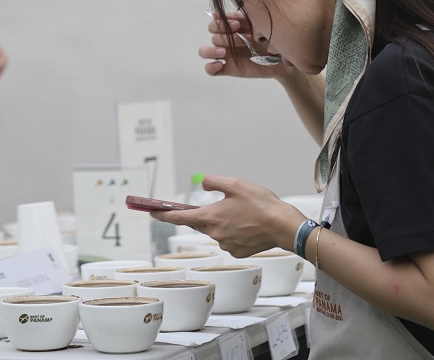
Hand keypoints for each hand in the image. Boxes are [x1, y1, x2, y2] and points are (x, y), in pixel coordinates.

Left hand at [150, 175, 305, 257]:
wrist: (283, 226)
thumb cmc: (261, 204)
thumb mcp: (236, 184)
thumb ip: (214, 181)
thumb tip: (202, 182)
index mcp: (211, 217)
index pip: (179, 218)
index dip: (163, 215)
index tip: (150, 212)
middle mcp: (214, 233)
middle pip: (200, 223)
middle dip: (205, 214)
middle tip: (221, 206)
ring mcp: (225, 245)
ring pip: (216, 231)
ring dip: (223, 222)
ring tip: (243, 214)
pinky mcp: (237, 252)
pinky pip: (228, 240)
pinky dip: (234, 232)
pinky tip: (248, 225)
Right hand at [200, 11, 295, 79]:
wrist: (286, 57)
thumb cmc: (275, 38)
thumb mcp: (262, 23)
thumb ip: (247, 16)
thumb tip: (230, 11)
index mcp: (233, 27)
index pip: (216, 22)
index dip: (222, 22)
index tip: (238, 24)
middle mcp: (227, 40)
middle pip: (212, 35)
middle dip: (225, 34)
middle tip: (244, 36)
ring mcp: (226, 55)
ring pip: (205, 51)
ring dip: (212, 50)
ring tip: (224, 52)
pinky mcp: (229, 69)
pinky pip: (210, 70)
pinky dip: (210, 67)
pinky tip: (220, 65)